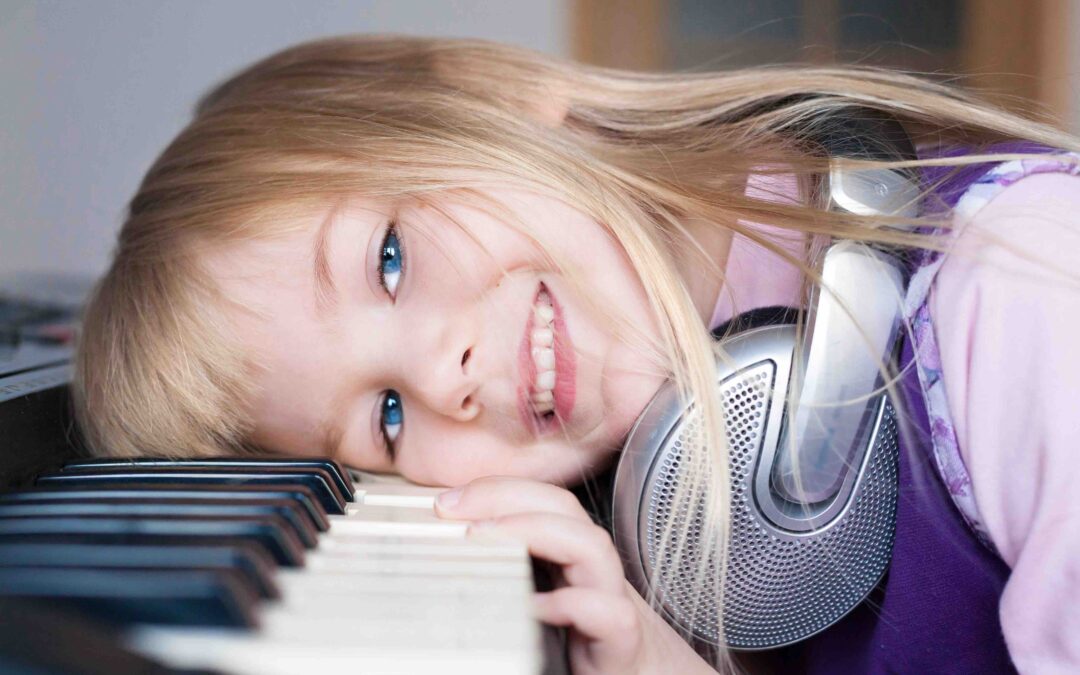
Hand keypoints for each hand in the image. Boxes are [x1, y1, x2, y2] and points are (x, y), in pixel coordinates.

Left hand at [434, 476, 716, 674]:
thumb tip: (444, 547)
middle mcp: (594, 568)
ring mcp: (612, 600)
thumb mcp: (536, 594)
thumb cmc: (580, 639)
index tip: (446, 499)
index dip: (498, 488)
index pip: (542, 498)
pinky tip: (533, 608)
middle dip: (509, 495)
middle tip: (455, 508)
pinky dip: (573, 604)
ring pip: (592, 546)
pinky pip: (610, 614)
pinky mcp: (622, 641)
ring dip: (537, 531)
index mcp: (571, 552)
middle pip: (565, 508)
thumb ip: (503, 568)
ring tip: (485, 538)